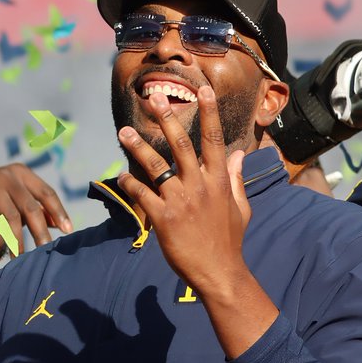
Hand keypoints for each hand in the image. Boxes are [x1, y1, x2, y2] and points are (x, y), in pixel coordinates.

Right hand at [0, 163, 73, 250]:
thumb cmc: (0, 191)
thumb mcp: (21, 193)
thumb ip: (39, 207)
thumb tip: (59, 225)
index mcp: (23, 173)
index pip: (47, 193)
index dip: (59, 212)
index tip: (68, 230)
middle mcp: (8, 176)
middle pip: (30, 208)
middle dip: (40, 232)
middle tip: (46, 250)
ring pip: (11, 218)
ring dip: (18, 240)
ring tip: (23, 257)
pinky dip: (1, 237)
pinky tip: (4, 251)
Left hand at [116, 87, 252, 295]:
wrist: (219, 272)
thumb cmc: (229, 240)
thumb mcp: (240, 207)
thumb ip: (237, 178)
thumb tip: (241, 153)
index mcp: (219, 180)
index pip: (214, 139)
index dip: (209, 112)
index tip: (203, 90)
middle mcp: (200, 185)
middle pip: (181, 144)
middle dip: (167, 118)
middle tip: (153, 97)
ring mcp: (180, 200)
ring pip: (156, 166)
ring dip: (138, 147)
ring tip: (123, 132)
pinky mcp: (163, 218)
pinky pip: (142, 194)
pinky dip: (130, 183)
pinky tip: (120, 177)